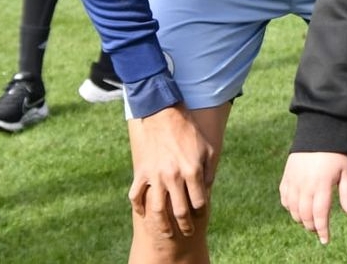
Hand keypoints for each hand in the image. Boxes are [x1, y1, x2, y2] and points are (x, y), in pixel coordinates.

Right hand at [127, 105, 215, 239]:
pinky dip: (140, 208)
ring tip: (168, 233)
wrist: (162, 114)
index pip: (199, 201)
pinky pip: (137, 196)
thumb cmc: (188, 130)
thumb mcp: (207, 147)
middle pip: (180, 211)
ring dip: (163, 225)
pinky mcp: (142, 172)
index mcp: (192, 170)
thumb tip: (207, 188)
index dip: (201, 211)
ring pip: (158, 210)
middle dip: (186, 225)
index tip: (201, 214)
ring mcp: (156, 175)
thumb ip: (209, 169)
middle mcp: (174, 176)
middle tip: (188, 232)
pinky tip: (145, 214)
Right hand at [280, 152, 346, 244]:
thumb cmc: (337, 152)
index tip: (325, 240)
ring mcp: (294, 180)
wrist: (320, 130)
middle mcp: (306, 184)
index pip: (320, 214)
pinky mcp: (287, 175)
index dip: (322, 230)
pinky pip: (284, 197)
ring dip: (300, 219)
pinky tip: (296, 208)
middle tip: (318, 230)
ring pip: (292, 208)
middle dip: (311, 226)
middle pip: (304, 215)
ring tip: (308, 221)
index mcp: (322, 184)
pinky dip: (289, 207)